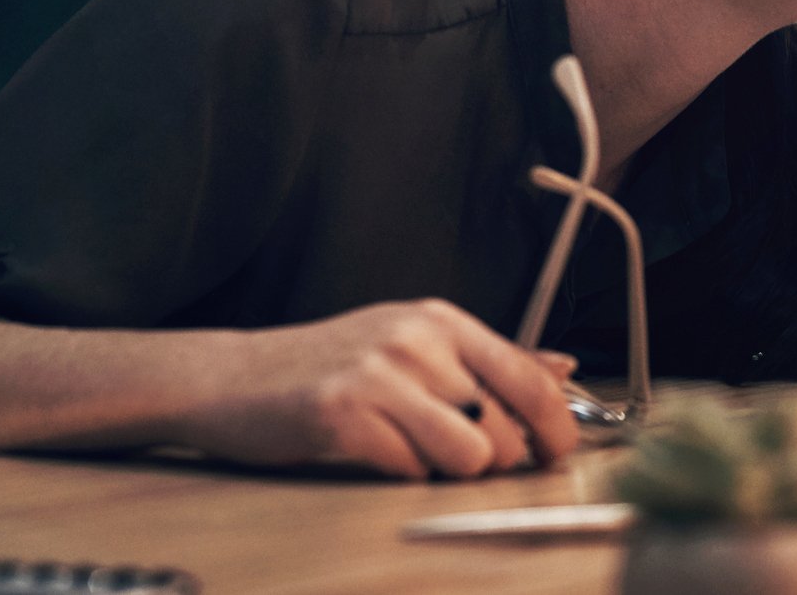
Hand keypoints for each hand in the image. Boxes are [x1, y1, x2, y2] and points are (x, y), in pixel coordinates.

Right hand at [182, 299, 581, 479]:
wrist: (232, 377)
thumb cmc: (330, 366)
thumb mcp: (414, 346)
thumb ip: (488, 361)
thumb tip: (564, 368)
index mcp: (442, 321)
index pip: (531, 380)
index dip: (557, 430)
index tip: (555, 455)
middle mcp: (417, 339)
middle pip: (504, 430)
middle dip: (491, 461)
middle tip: (453, 454)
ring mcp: (379, 373)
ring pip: (468, 455)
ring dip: (448, 471)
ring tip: (413, 452)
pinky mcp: (343, 413)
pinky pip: (411, 470)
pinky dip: (401, 474)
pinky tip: (374, 452)